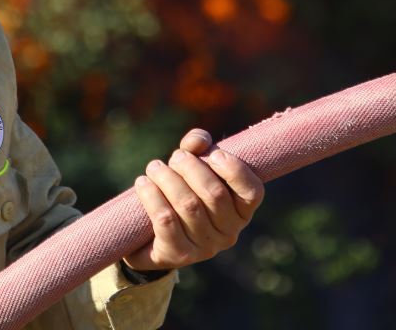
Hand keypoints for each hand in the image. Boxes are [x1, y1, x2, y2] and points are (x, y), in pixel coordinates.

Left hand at [123, 128, 263, 271]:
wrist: (153, 237)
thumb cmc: (183, 191)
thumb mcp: (194, 167)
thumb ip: (198, 147)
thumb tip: (198, 140)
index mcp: (241, 211)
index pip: (252, 192)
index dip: (234, 170)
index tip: (214, 153)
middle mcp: (229, 233)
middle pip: (214, 193)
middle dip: (192, 168)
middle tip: (176, 157)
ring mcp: (205, 247)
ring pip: (188, 205)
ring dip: (168, 179)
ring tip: (154, 167)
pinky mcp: (178, 254)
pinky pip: (165, 220)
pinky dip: (152, 196)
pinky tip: (143, 184)